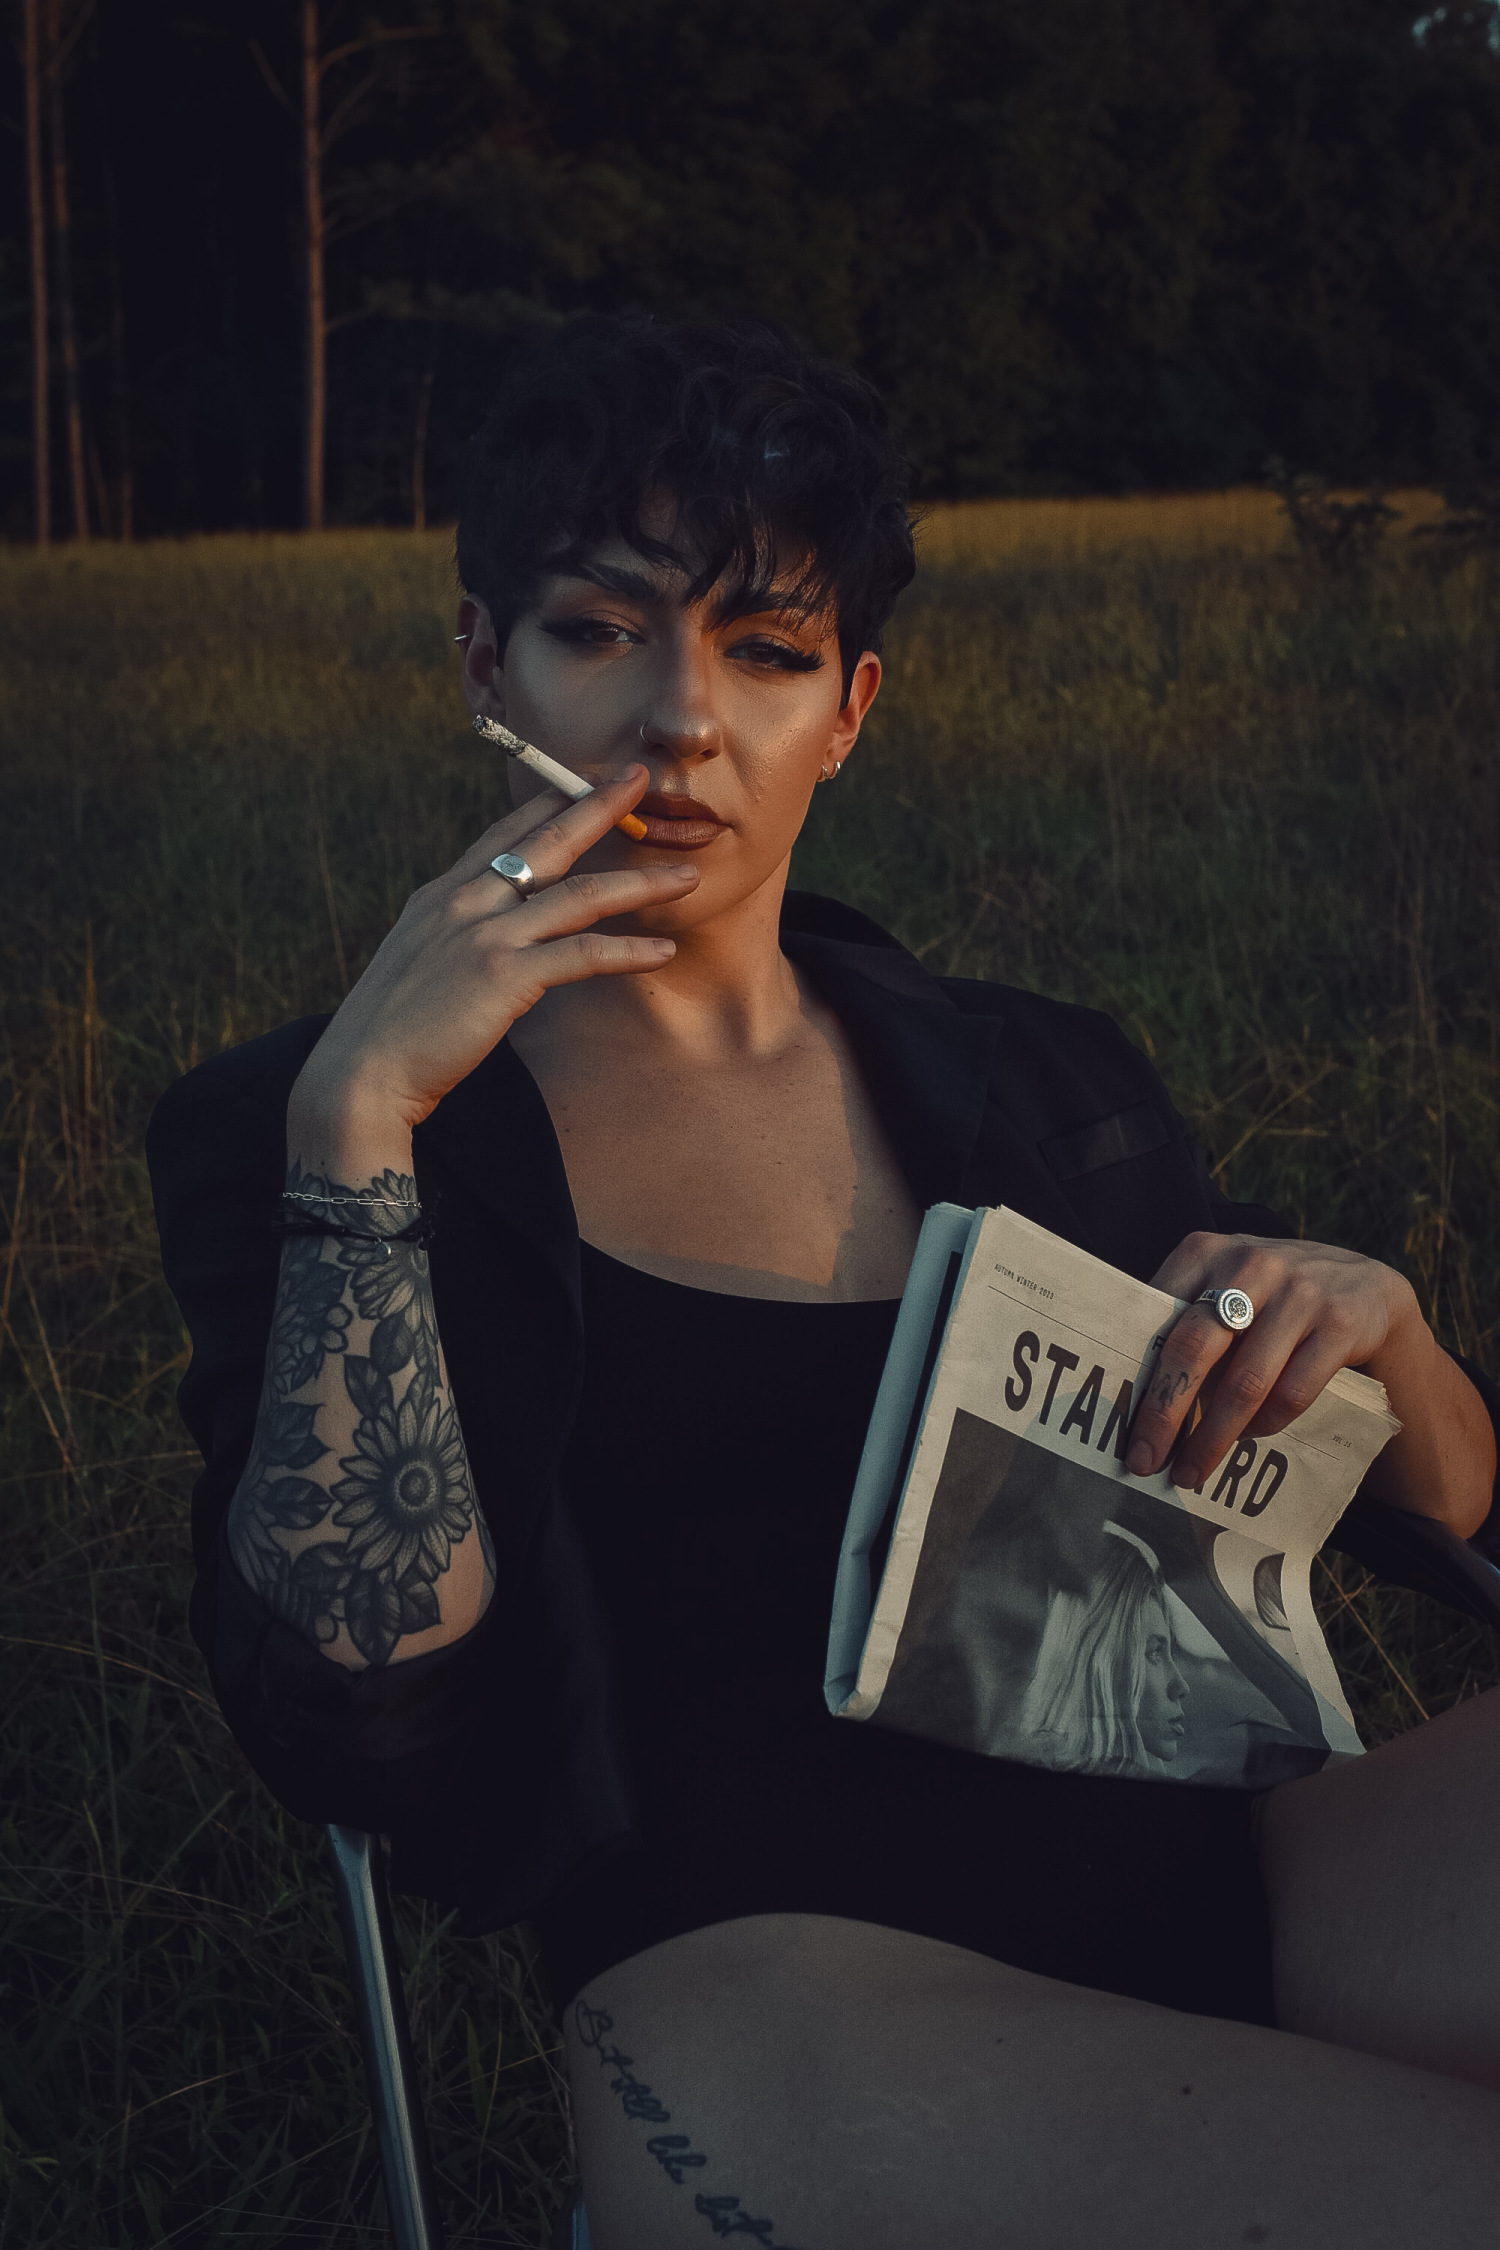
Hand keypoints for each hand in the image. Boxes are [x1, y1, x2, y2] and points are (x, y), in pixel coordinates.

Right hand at [288, 765, 693, 1146]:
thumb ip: (452, 940)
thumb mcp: (416, 964)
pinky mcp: (504, 977)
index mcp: (442, 897)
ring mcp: (486, 936)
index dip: (546, 805)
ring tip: (684, 876)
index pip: (502, 834)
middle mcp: (465, 903)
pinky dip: (627, 952)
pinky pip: (582, 954)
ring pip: (581, 895)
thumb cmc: (388, 1032)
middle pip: (548, 842)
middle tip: (638, 780)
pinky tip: (660, 952)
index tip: (581, 780)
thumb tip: (484, 941)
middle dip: (598, 806)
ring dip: (639, 883)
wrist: (359, 1074)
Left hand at [1126, 1231, 1418, 1488]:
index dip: (1134, 1375)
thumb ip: (1182, 1318)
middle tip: (1143, 1461)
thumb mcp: (1223, 1284)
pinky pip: (1292, 1393)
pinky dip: (1265, 1425)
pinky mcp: (1339, 1324)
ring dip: (1213, 1438)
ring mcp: (1298, 1293)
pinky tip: (1248, 1438)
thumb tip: (1131, 1397)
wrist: (1362, 1284)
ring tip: (1192, 1470)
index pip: (1155, 1318)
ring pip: (1245, 1383)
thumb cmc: (1269, 1295)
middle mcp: (1249, 1265)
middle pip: (1193, 1351)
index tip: (1116, 1425)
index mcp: (1205, 1252)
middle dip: (1164, 1415)